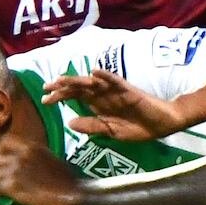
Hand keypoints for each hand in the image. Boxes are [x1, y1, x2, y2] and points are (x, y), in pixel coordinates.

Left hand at [40, 67, 187, 141]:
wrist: (161, 125)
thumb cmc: (138, 128)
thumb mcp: (111, 131)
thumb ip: (92, 127)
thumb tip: (70, 123)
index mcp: (98, 105)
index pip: (75, 97)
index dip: (60, 97)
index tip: (44, 100)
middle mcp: (103, 95)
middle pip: (79, 88)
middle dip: (62, 86)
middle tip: (46, 86)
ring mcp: (115, 91)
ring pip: (92, 83)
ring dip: (77, 80)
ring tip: (62, 78)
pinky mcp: (128, 90)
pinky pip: (115, 81)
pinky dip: (105, 76)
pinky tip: (94, 72)